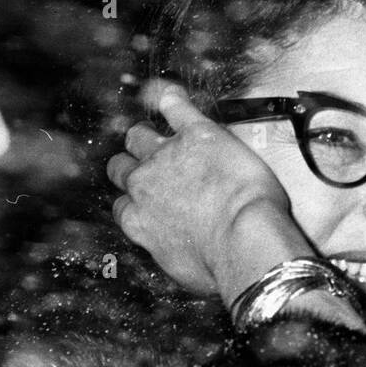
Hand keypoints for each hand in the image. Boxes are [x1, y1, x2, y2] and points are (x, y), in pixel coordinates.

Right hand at [107, 79, 294, 295]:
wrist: (243, 239)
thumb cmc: (221, 264)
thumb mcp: (186, 271)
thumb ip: (171, 250)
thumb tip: (180, 250)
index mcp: (139, 221)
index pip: (123, 205)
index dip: (135, 202)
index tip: (148, 204)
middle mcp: (144, 185)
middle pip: (122, 167)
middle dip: (132, 167)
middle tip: (150, 169)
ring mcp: (167, 155)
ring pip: (139, 136)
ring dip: (145, 136)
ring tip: (158, 135)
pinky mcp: (197, 133)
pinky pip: (173, 104)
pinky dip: (167, 96)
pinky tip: (166, 95)